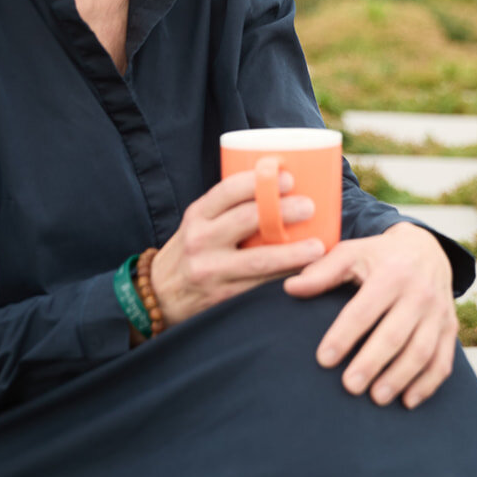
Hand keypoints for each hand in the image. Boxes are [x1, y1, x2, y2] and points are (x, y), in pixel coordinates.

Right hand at [151, 158, 325, 327]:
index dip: (259, 182)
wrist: (158, 298)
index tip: (289, 178)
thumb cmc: (192, 251)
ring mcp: (211, 271)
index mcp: (198, 215)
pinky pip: (258, 287)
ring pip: (258, 260)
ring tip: (318, 248)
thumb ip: (229, 209)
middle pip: (246, 220)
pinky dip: (284, 279)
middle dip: (282, 212)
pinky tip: (306, 275)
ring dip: (292, 253)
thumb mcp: (199, 224)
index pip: (227, 191)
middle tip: (310, 206)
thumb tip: (282, 187)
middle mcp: (201, 240)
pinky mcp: (222, 298)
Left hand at [283, 222, 456, 408]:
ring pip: (422, 350)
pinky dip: (428, 384)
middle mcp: (420, 293)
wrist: (428, 249)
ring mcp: (438, 312)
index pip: (364, 309)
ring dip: (400, 377)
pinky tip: (408, 401)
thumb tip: (290, 288)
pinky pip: (443, 360)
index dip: (344, 335)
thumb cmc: (380, 256)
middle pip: (395, 334)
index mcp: (392, 273)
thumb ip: (322, 272)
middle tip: (349, 387)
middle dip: (372, 362)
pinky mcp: (450, 328)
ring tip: (376, 397)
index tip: (323, 360)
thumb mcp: (352, 253)